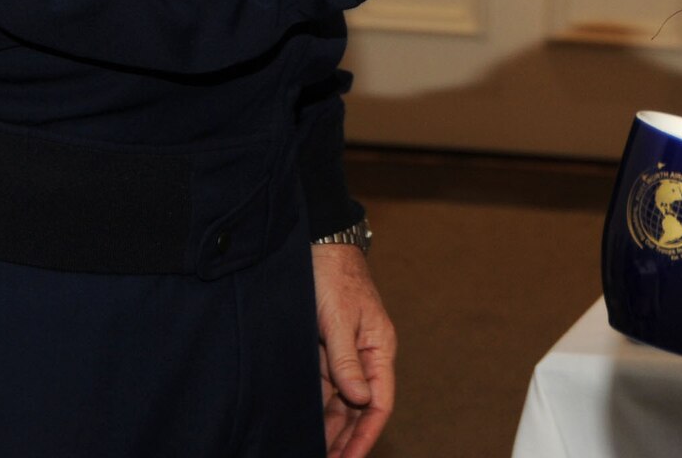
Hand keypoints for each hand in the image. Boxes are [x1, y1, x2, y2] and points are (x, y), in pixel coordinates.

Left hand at [313, 242, 395, 457]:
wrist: (318, 245)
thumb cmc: (333, 277)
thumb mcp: (338, 319)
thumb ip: (347, 360)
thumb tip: (359, 399)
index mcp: (379, 348)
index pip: (379, 402)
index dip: (366, 435)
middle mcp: (365, 356)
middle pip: (359, 409)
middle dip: (346, 440)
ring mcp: (344, 355)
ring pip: (340, 403)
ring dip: (329, 429)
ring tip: (311, 453)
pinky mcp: (325, 350)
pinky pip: (323, 388)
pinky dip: (316, 410)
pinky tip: (303, 428)